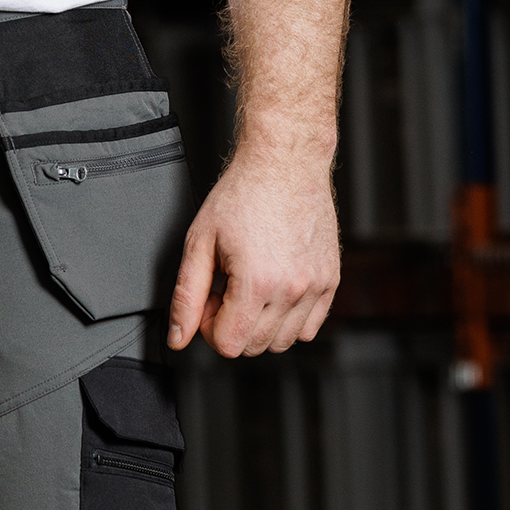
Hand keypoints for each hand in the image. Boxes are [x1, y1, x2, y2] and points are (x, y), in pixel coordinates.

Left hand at [167, 149, 339, 359]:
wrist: (284, 164)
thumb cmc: (242, 194)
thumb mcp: (199, 243)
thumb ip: (186, 296)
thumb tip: (178, 337)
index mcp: (256, 281)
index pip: (228, 344)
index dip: (208, 327)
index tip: (208, 300)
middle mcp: (291, 288)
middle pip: (254, 346)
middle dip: (231, 326)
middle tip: (225, 290)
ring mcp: (316, 286)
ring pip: (283, 342)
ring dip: (259, 326)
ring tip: (249, 290)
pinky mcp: (331, 280)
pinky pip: (310, 328)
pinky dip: (289, 321)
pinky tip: (273, 293)